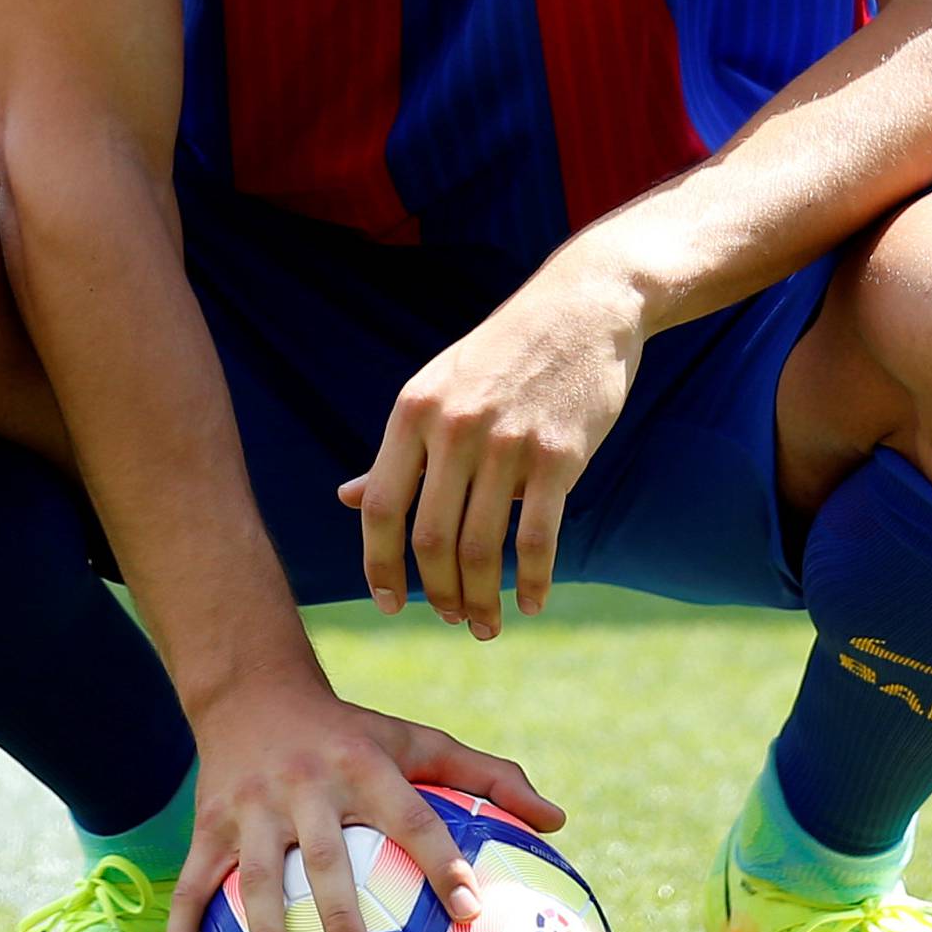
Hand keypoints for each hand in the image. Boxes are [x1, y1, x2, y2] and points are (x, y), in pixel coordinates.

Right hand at [160, 678, 563, 931]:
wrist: (252, 689)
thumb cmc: (352, 731)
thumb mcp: (417, 739)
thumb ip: (489, 776)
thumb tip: (561, 820)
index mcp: (364, 766)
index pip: (411, 815)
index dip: (441, 860)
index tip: (471, 911)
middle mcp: (307, 785)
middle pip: (323, 854)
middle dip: (339, 910)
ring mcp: (252, 808)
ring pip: (253, 876)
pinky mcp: (208, 827)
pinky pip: (191, 889)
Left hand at [339, 254, 644, 637]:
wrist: (581, 307)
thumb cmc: (503, 354)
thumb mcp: (438, 388)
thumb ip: (400, 450)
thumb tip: (349, 500)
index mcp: (414, 411)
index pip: (383, 508)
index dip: (379, 566)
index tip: (388, 604)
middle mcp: (455, 428)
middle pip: (431, 538)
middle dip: (437, 593)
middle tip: (450, 619)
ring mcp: (508, 443)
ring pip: (483, 548)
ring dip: (481, 601)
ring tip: (485, 625)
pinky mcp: (559, 455)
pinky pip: (540, 538)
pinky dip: (534, 582)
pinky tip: (532, 603)